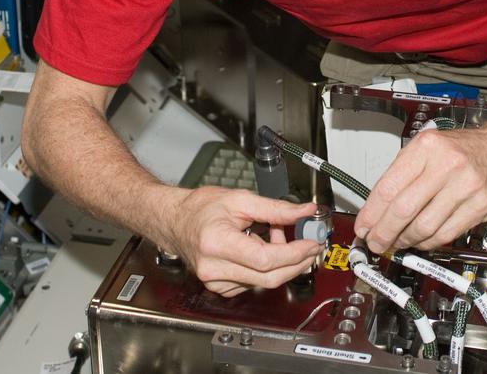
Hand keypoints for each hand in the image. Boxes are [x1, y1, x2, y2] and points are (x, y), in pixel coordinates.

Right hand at [154, 186, 323, 296]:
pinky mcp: (220, 287)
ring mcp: (215, 282)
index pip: (266, 260)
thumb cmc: (200, 208)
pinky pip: (253, 283)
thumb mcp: (241, 199)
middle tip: (310, 245)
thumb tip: (305, 212)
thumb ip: (276, 208)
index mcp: (217, 244)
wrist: (175, 221)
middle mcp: (214, 269)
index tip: (311, 243)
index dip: (294, 253)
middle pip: (269, 277)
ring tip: (277, 234)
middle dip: (296, 262)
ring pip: (264, 282)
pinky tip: (263, 247)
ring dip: (281, 262)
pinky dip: (266, 267)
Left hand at [354, 114, 486, 253]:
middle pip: (404, 209)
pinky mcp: (480, 207)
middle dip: (384, 232)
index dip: (372, 212)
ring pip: (424, 226)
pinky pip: (446, 233)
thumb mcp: (430, 144)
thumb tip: (378, 205)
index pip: (390, 186)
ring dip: (405, 240)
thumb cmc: (466, 147)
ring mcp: (465, 187)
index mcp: (428, 147)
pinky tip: (420, 241)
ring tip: (397, 242)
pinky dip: (428, 242)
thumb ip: (405, 170)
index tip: (364, 225)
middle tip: (375, 242)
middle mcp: (447, 165)